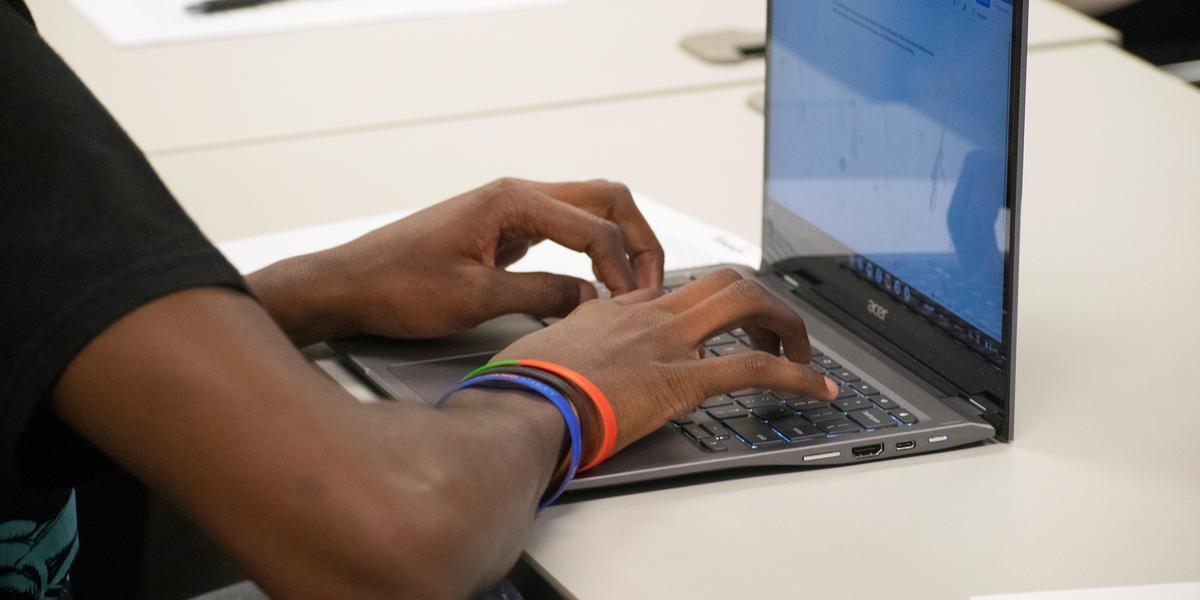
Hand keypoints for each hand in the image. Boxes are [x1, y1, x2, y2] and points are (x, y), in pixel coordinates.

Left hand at [248, 178, 664, 343]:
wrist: (349, 285)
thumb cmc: (396, 286)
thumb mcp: (474, 299)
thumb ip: (541, 296)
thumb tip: (592, 300)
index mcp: (511, 201)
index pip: (594, 226)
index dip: (623, 268)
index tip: (632, 307)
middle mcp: (516, 195)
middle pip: (605, 199)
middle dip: (637, 239)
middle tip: (651, 286)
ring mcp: (511, 210)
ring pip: (589, 210)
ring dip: (617, 243)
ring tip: (632, 288)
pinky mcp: (504, 230)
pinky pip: (564, 230)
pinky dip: (590, 253)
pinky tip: (596, 286)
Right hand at [493, 269, 839, 454]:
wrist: (518, 407)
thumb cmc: (518, 389)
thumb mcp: (537, 354)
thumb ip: (560, 348)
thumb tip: (558, 360)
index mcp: (612, 310)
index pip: (673, 293)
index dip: (704, 309)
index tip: (714, 330)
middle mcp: (646, 316)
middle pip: (722, 282)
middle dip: (759, 304)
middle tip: (773, 335)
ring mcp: (667, 342)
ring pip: (746, 302)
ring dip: (784, 325)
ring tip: (802, 356)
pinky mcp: (681, 379)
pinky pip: (754, 367)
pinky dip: (795, 375)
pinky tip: (817, 389)